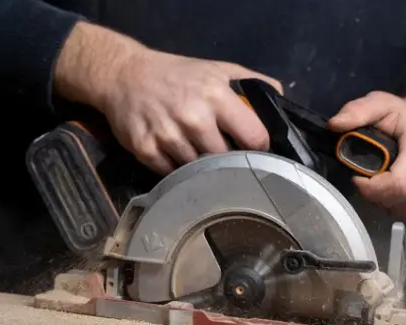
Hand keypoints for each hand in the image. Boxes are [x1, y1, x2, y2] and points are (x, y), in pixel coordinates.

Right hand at [54, 22, 281, 173]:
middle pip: (226, 160)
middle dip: (227, 160)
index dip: (257, 148)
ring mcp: (168, 136)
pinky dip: (176, 169)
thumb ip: (252, 84)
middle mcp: (193, 117)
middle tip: (223, 155)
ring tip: (197, 154)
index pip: (254, 138)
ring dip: (201, 168)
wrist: (125, 75)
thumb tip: (280, 102)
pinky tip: (175, 155)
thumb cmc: (178, 74)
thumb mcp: (219, 69)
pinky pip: (172, 173)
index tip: (253, 150)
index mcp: (216, 96)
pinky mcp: (145, 150)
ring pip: (198, 171)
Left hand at [328, 91, 405, 218]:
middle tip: (369, 175)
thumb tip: (335, 124)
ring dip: (384, 199)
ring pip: (401, 208)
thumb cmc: (403, 115)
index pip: (396, 184)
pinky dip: (397, 204)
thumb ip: (357, 111)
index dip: (370, 187)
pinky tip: (397, 186)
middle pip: (396, 199)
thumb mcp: (379, 104)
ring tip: (384, 177)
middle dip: (374, 192)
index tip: (357, 176)